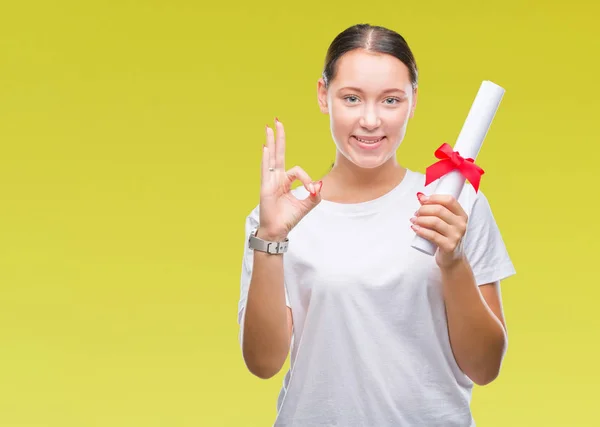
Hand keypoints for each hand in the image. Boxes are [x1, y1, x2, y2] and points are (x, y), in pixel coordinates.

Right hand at [258, 118, 322, 239]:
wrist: (278, 230)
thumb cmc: (289, 218)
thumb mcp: (307, 205)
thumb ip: (315, 194)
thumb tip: (320, 184)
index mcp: (285, 181)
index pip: (297, 170)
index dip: (307, 178)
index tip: (312, 190)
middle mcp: (276, 178)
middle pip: (278, 153)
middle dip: (279, 137)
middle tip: (277, 120)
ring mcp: (269, 181)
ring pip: (271, 157)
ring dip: (270, 141)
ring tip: (268, 127)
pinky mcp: (265, 187)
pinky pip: (266, 170)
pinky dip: (266, 158)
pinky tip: (266, 147)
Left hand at [411, 193, 467, 268]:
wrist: (451, 258)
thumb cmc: (445, 237)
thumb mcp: (445, 222)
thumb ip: (436, 209)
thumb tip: (420, 196)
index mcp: (462, 215)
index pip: (449, 200)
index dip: (434, 197)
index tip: (422, 200)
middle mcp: (461, 224)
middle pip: (439, 210)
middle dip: (424, 209)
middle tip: (416, 213)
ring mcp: (456, 236)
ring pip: (435, 221)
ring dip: (421, 219)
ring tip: (414, 220)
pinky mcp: (449, 246)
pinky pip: (432, 235)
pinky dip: (421, 230)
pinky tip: (415, 228)